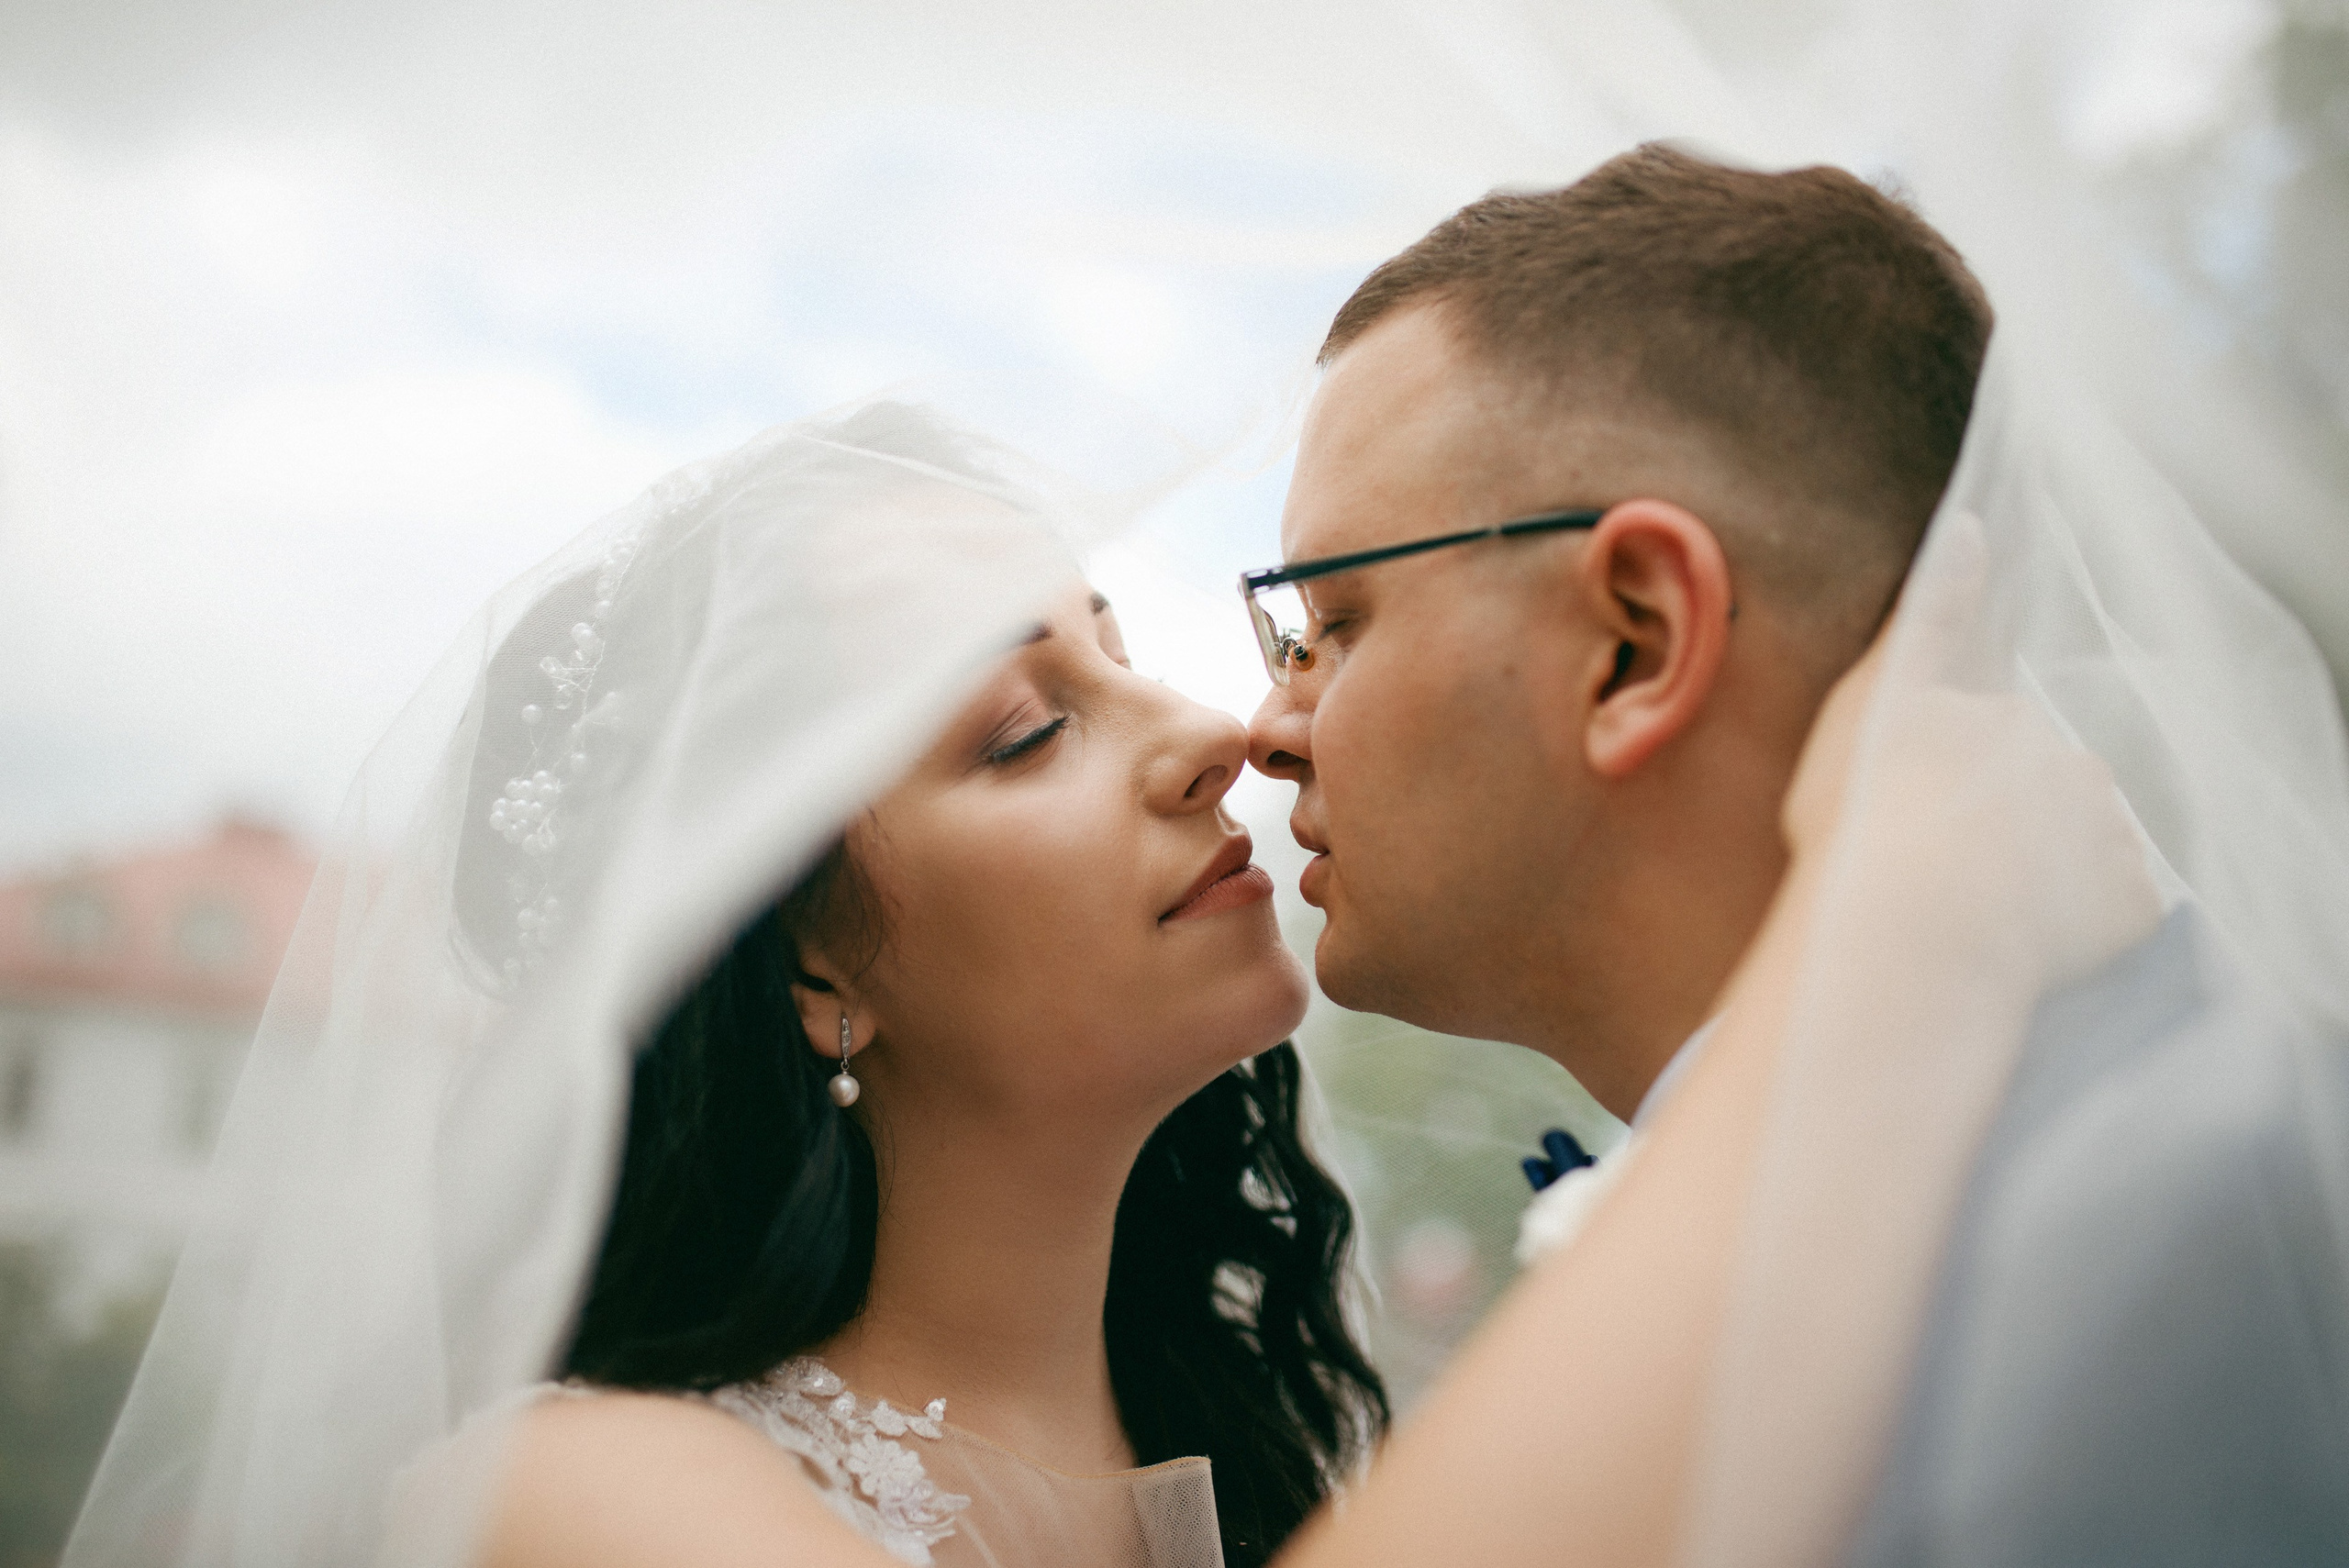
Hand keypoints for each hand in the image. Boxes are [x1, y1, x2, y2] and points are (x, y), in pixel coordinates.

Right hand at [1783, 514, 2162, 991]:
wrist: (1911, 930)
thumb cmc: (1867, 819)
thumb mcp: (1872, 701)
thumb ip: (1929, 618)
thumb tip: (1970, 526)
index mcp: (2004, 717)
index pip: (1998, 733)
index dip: (1963, 772)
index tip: (1926, 807)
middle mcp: (2069, 764)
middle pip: (2050, 786)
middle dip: (2014, 817)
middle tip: (1946, 866)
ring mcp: (2105, 836)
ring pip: (2089, 843)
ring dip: (2054, 869)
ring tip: (1985, 911)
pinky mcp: (2129, 905)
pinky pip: (2116, 911)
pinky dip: (2084, 925)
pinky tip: (2026, 942)